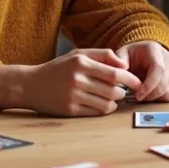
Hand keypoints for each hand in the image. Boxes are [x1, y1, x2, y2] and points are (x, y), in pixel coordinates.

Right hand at [24, 49, 141, 116]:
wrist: (30, 85)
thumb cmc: (59, 68)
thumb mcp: (78, 54)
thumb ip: (102, 55)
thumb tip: (124, 64)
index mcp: (81, 62)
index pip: (114, 73)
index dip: (130, 79)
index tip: (137, 82)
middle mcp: (77, 79)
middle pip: (113, 90)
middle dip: (123, 92)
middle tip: (123, 90)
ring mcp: (73, 96)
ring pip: (107, 103)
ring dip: (114, 101)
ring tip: (112, 97)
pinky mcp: (70, 110)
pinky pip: (96, 112)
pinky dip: (104, 109)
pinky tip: (102, 104)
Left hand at [115, 41, 168, 102]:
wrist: (144, 53)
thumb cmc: (133, 55)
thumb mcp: (122, 53)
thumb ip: (119, 60)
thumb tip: (122, 69)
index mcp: (155, 50)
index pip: (158, 68)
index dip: (149, 84)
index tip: (137, 95)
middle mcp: (168, 59)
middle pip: (164, 82)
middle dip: (149, 94)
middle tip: (137, 97)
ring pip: (168, 90)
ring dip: (154, 97)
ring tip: (141, 94)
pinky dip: (160, 99)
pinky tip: (149, 94)